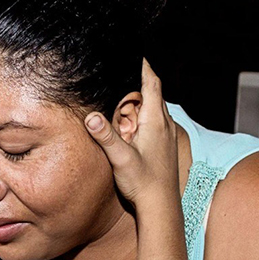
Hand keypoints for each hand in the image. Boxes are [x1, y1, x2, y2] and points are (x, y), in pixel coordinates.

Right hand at [84, 59, 179, 206]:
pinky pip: (156, 121)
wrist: (161, 207)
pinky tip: (132, 124)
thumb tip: (91, 117)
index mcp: (156, 121)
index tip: (135, 52)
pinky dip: (144, 115)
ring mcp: (167, 136)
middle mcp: (165, 125)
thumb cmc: (144, 183)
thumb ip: (106, 137)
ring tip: (124, 97)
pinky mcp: (165, 146)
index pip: (152, 84)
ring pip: (155, 108)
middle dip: (138, 82)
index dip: (144, 66)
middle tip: (121, 76)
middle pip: (154, 93)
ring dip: (141, 100)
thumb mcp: (121, 159)